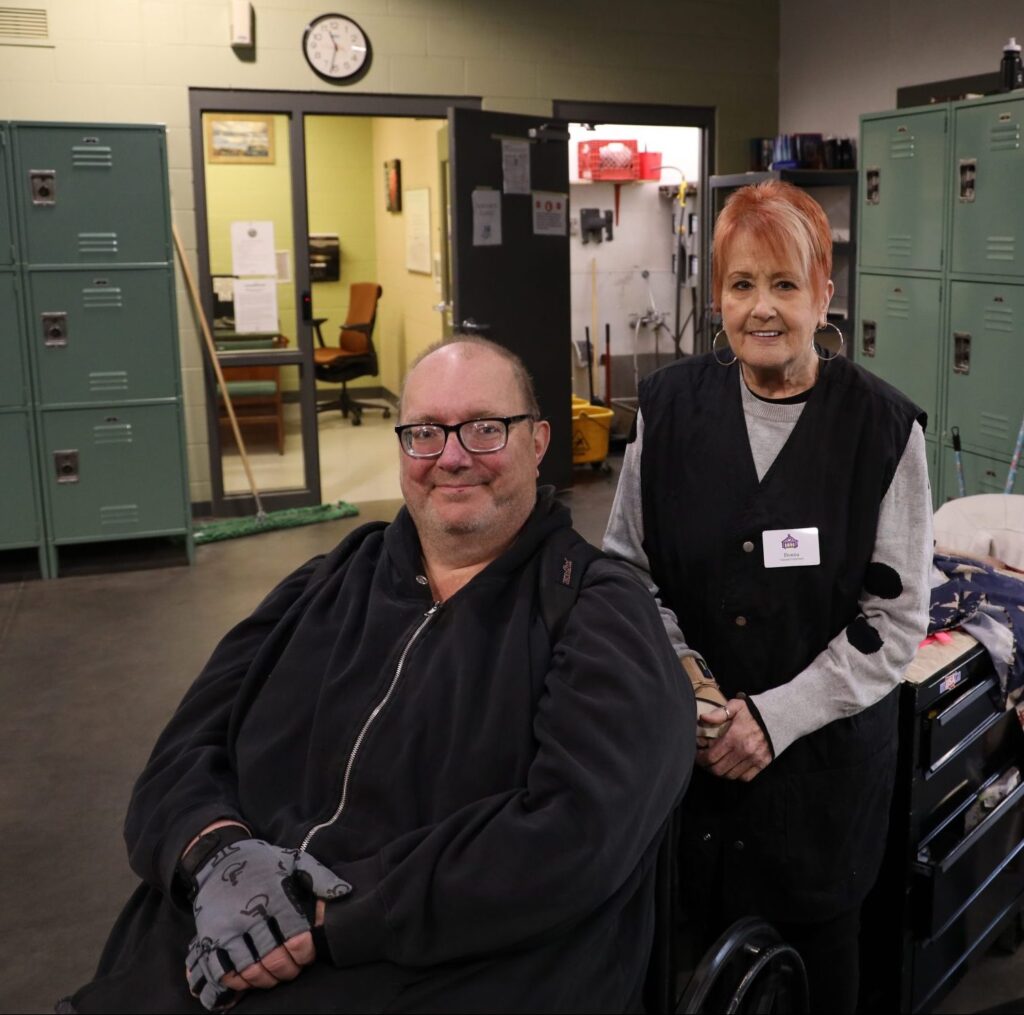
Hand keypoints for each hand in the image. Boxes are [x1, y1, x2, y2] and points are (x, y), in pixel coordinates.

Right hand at [184, 839, 350, 1009]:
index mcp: (275, 894)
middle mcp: (249, 912)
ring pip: (249, 969)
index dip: (306, 953)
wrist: (218, 858)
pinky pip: (222, 971)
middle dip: (288, 970)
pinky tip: (248, 978)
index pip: (296, 937)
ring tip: (274, 976)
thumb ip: (320, 877)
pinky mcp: (208, 937)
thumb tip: (346, 893)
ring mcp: (226, 927)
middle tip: (293, 970)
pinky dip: (237, 982)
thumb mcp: (294, 860)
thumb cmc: (263, 863)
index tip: (307, 955)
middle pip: (273, 958)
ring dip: (265, 980)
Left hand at [695, 698, 771, 781]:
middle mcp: (744, 751)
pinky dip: (736, 775)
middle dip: (707, 767)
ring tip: (716, 764)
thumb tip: (702, 719)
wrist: (779, 717)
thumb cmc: (753, 712)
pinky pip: (745, 778)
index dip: (700, 759)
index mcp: (734, 738)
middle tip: (704, 761)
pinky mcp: (763, 764)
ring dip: (720, 772)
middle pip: (718, 770)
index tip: (697, 755)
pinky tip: (732, 766)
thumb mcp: (736, 706)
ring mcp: (754, 760)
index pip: (711, 757)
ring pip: (730, 775)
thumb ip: (718, 714)